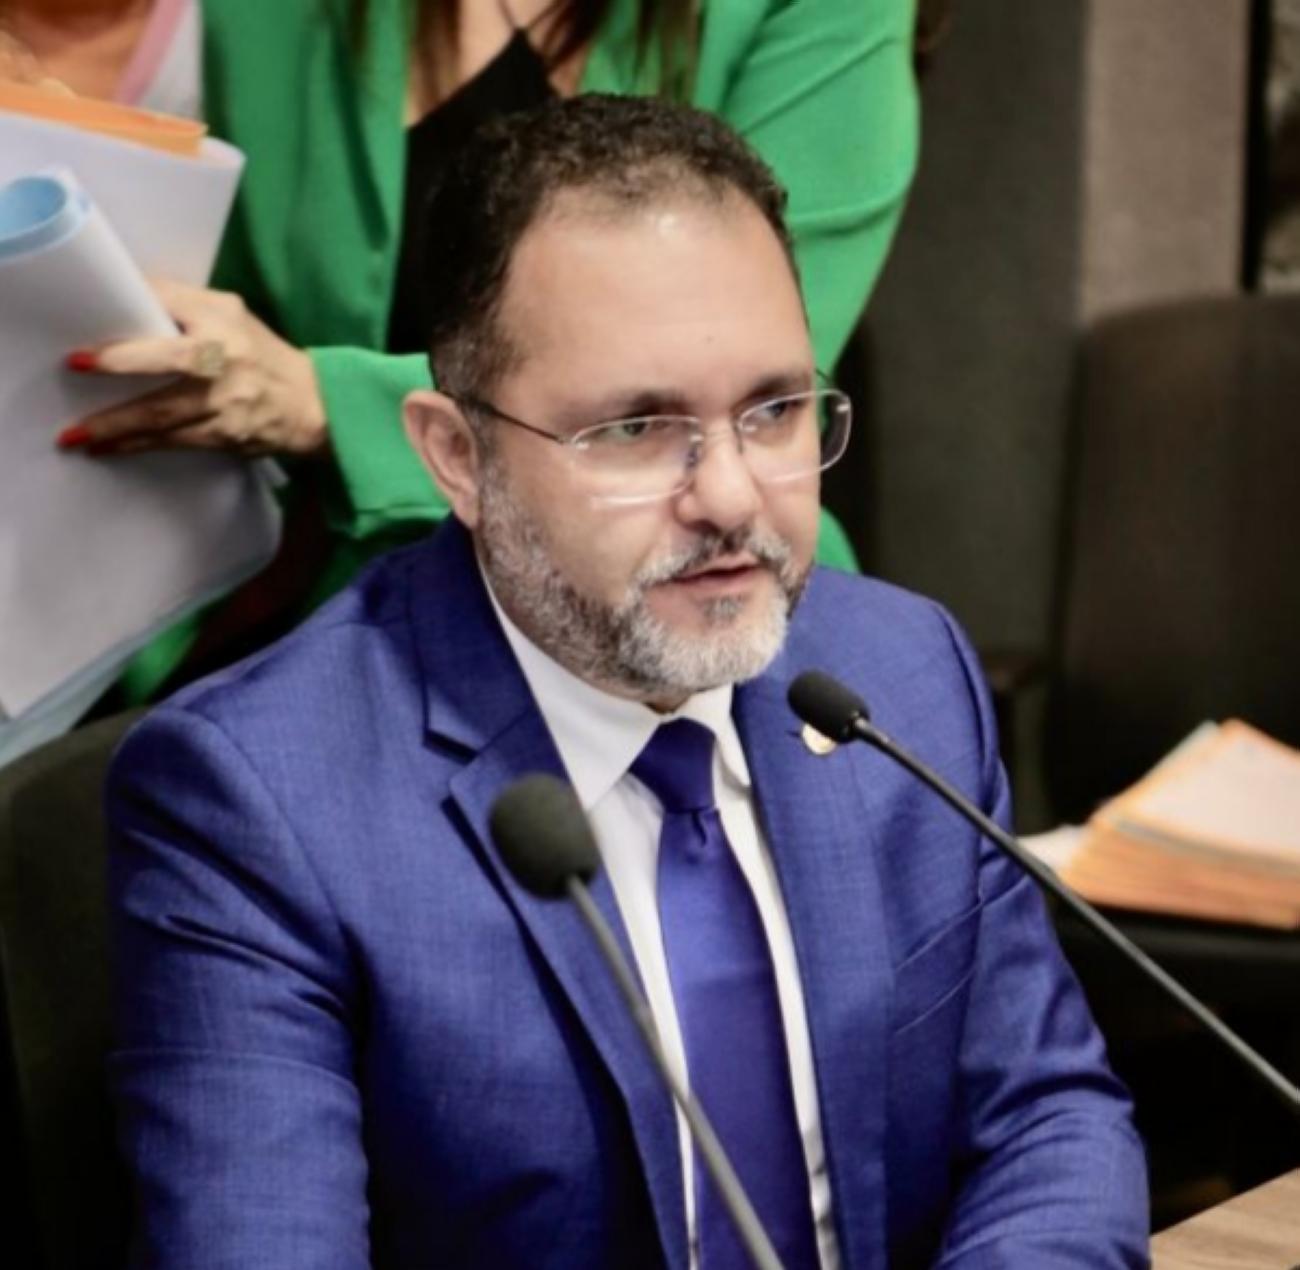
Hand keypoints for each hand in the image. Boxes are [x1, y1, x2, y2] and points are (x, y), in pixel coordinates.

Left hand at [57, 279, 328, 457]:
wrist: (312, 405)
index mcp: (223, 317)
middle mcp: (225, 356)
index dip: (131, 304)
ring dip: (116, 424)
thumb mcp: (231, 317)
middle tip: (75, 364)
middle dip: (120, 361)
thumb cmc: (260, 356)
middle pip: (168, 360)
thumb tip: (125, 296)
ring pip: (163, 413)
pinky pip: (173, 440)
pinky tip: (107, 449)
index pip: (170, 301)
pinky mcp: (226, 433)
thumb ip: (183, 306)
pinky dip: (137, 445)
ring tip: (76, 435)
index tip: (96, 304)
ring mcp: (226, 399)